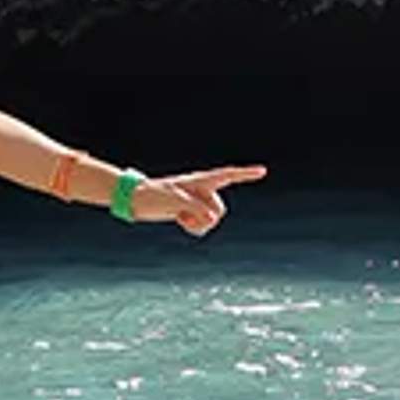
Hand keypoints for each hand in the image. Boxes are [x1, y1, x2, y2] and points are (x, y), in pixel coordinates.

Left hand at [130, 164, 265, 235]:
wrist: (136, 200)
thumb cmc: (154, 194)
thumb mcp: (176, 200)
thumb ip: (197, 210)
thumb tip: (212, 220)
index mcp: (201, 181)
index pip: (229, 175)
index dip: (246, 174)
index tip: (263, 171)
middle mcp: (202, 191)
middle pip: (219, 209)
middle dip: (205, 216)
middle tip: (185, 212)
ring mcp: (196, 202)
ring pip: (212, 220)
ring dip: (197, 224)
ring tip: (180, 217)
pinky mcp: (190, 213)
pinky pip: (202, 227)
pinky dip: (193, 228)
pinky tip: (179, 221)